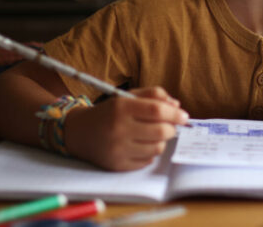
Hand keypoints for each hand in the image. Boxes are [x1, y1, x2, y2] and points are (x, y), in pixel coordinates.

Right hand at [64, 86, 188, 170]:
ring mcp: (118, 149)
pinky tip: (140, 145)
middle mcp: (119, 128)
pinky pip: (147, 161)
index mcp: (121, 107)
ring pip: (157, 148)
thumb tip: (177, 106)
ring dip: (161, 141)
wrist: (78, 132)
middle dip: (171, 129)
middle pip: (161, 132)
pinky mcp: (117, 165)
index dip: (175, 114)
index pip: (157, 111)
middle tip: (169, 126)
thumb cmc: (108, 112)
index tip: (184, 116)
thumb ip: (153, 96)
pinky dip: (149, 153)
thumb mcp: (127, 97)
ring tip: (152, 135)